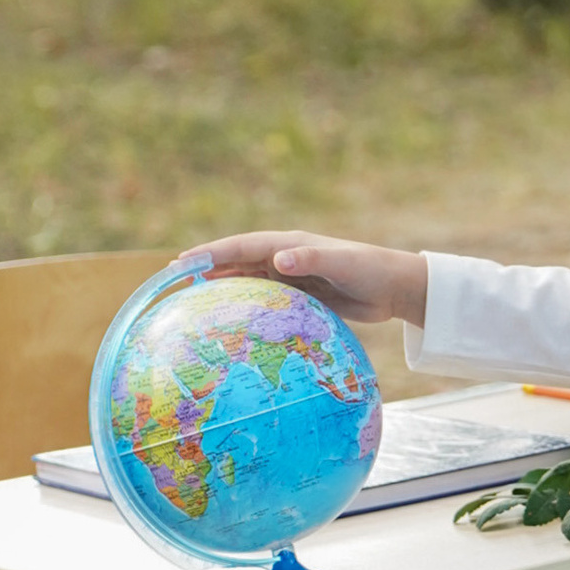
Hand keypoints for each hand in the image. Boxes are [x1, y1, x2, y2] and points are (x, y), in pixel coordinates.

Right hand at [178, 230, 428, 330]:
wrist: (395, 288)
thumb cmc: (370, 270)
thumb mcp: (341, 263)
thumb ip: (311, 260)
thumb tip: (279, 259)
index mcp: (289, 244)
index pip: (240, 247)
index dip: (210, 253)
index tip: (182, 261)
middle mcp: (285, 258)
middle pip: (237, 263)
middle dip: (207, 270)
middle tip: (174, 283)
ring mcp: (291, 277)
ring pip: (248, 282)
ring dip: (223, 289)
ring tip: (192, 304)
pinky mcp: (300, 296)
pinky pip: (264, 302)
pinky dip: (245, 308)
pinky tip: (231, 324)